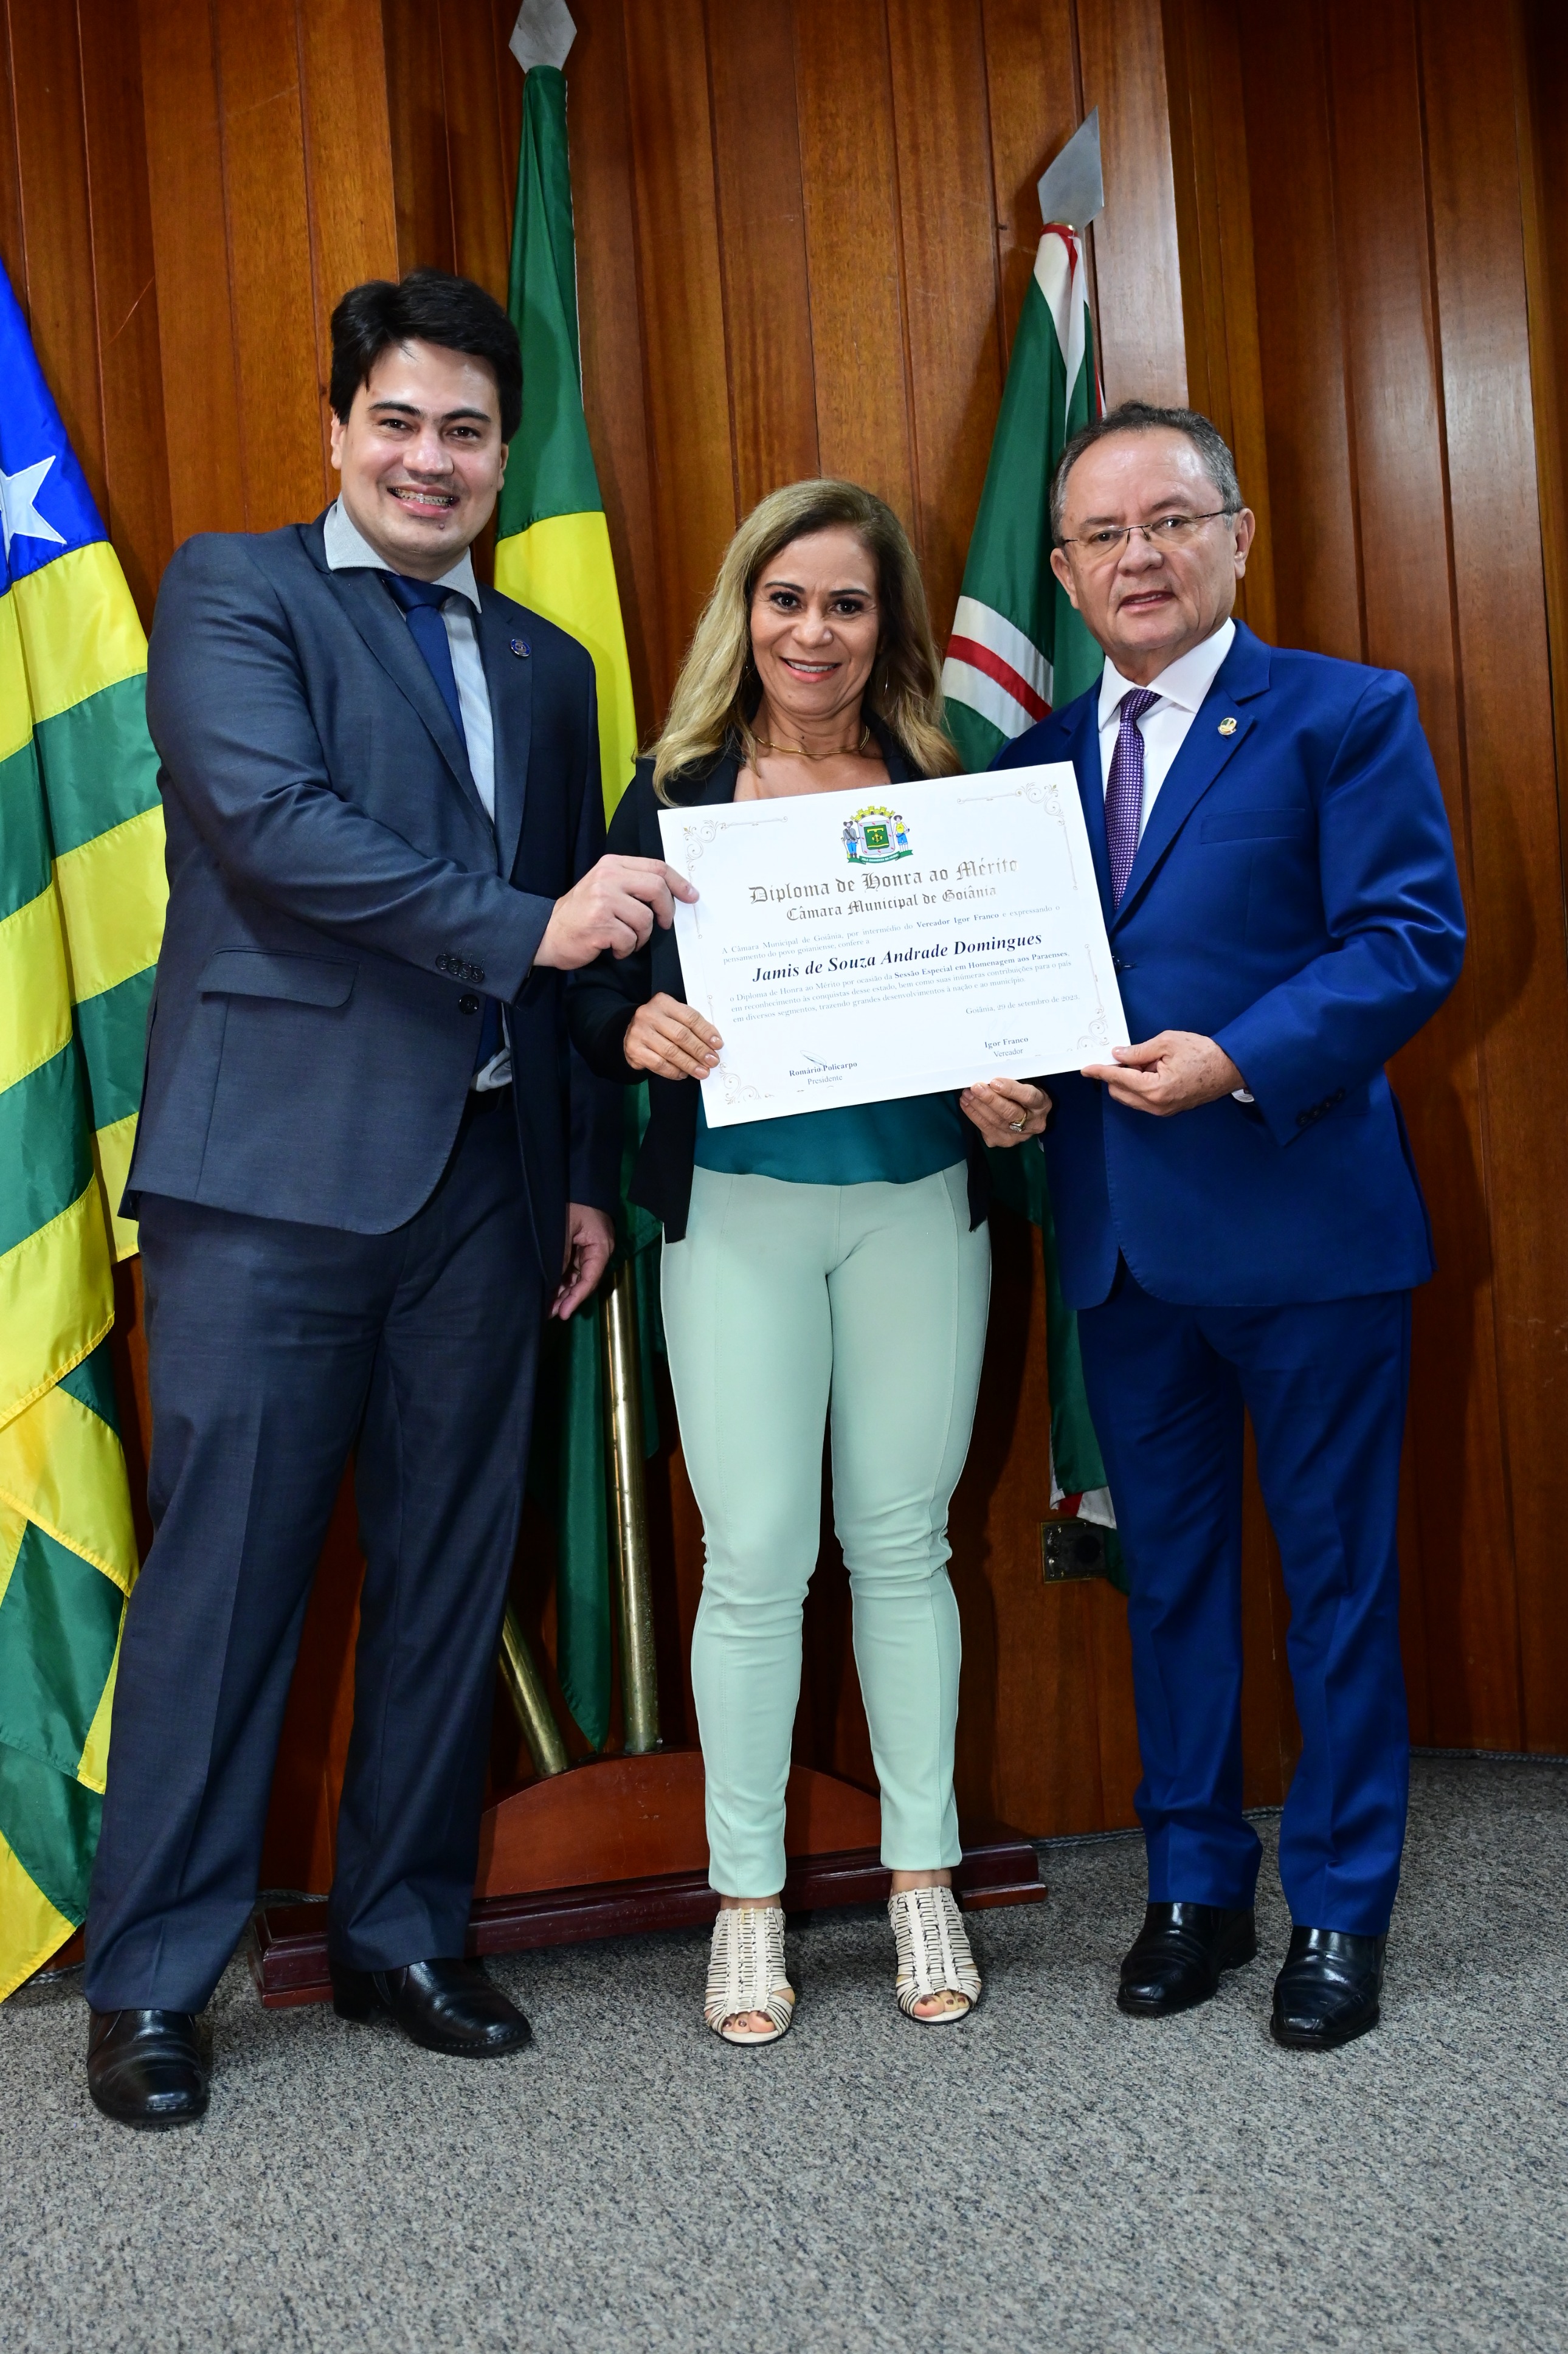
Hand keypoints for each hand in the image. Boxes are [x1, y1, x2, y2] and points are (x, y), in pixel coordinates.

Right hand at [534, 856, 696, 969]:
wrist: (547, 933)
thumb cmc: (581, 914)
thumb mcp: (605, 887)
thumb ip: (633, 883)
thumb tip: (672, 892)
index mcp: (612, 865)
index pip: (656, 867)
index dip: (679, 883)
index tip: (691, 896)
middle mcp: (607, 877)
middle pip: (656, 888)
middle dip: (666, 911)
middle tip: (664, 925)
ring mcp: (602, 900)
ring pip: (645, 919)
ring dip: (642, 936)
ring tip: (628, 939)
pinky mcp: (599, 924)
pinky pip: (630, 939)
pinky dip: (627, 949)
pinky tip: (614, 947)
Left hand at [552, 1203, 614, 1318]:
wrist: (578, 1181)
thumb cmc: (573, 1203)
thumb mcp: (565, 1230)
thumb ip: (560, 1257)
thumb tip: (554, 1283)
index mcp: (600, 1247)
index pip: (590, 1279)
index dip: (576, 1298)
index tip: (563, 1313)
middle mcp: (598, 1251)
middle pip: (584, 1280)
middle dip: (567, 1297)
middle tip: (550, 1312)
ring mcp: (589, 1248)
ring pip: (577, 1275)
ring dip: (563, 1289)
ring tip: (548, 1304)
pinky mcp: (580, 1244)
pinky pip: (572, 1265)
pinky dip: (562, 1277)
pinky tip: (551, 1288)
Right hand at [624, 993, 722, 1080]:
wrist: (631, 1033)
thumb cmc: (659, 1026)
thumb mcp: (673, 1017)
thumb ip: (690, 1025)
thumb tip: (713, 1043)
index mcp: (663, 1002)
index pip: (690, 1017)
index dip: (706, 1032)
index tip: (717, 1044)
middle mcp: (649, 1015)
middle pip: (681, 1035)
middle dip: (700, 1051)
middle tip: (712, 1061)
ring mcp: (639, 1032)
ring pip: (670, 1052)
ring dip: (690, 1064)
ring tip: (702, 1072)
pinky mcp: (634, 1050)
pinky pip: (659, 1064)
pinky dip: (674, 1071)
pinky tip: (683, 1074)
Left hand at [960, 1076, 1050, 1145]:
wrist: (1026, 1115)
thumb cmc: (1022, 1095)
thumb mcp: (1025, 1085)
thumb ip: (1012, 1082)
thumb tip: (990, 1077)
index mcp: (1042, 1104)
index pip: (1029, 1097)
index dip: (1011, 1090)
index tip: (994, 1082)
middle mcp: (1034, 1123)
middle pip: (1010, 1113)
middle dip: (990, 1099)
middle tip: (976, 1088)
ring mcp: (1020, 1135)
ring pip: (996, 1122)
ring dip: (978, 1107)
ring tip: (967, 1094)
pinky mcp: (1006, 1141)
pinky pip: (987, 1131)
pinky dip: (974, 1116)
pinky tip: (967, 1105)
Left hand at [1082, 1031, 1242, 1115]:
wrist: (1230, 1068)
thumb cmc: (1203, 1053)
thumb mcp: (1167, 1043)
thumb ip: (1138, 1051)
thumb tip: (1118, 1055)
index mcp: (1155, 1088)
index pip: (1118, 1079)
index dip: (1100, 1072)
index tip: (1086, 1068)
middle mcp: (1156, 1105)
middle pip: (1119, 1092)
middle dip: (1116, 1075)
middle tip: (1126, 1055)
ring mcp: (1163, 1110)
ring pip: (1130, 1097)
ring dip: (1128, 1081)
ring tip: (1147, 1061)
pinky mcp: (1168, 1109)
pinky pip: (1143, 1100)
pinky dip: (1139, 1086)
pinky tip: (1153, 1070)